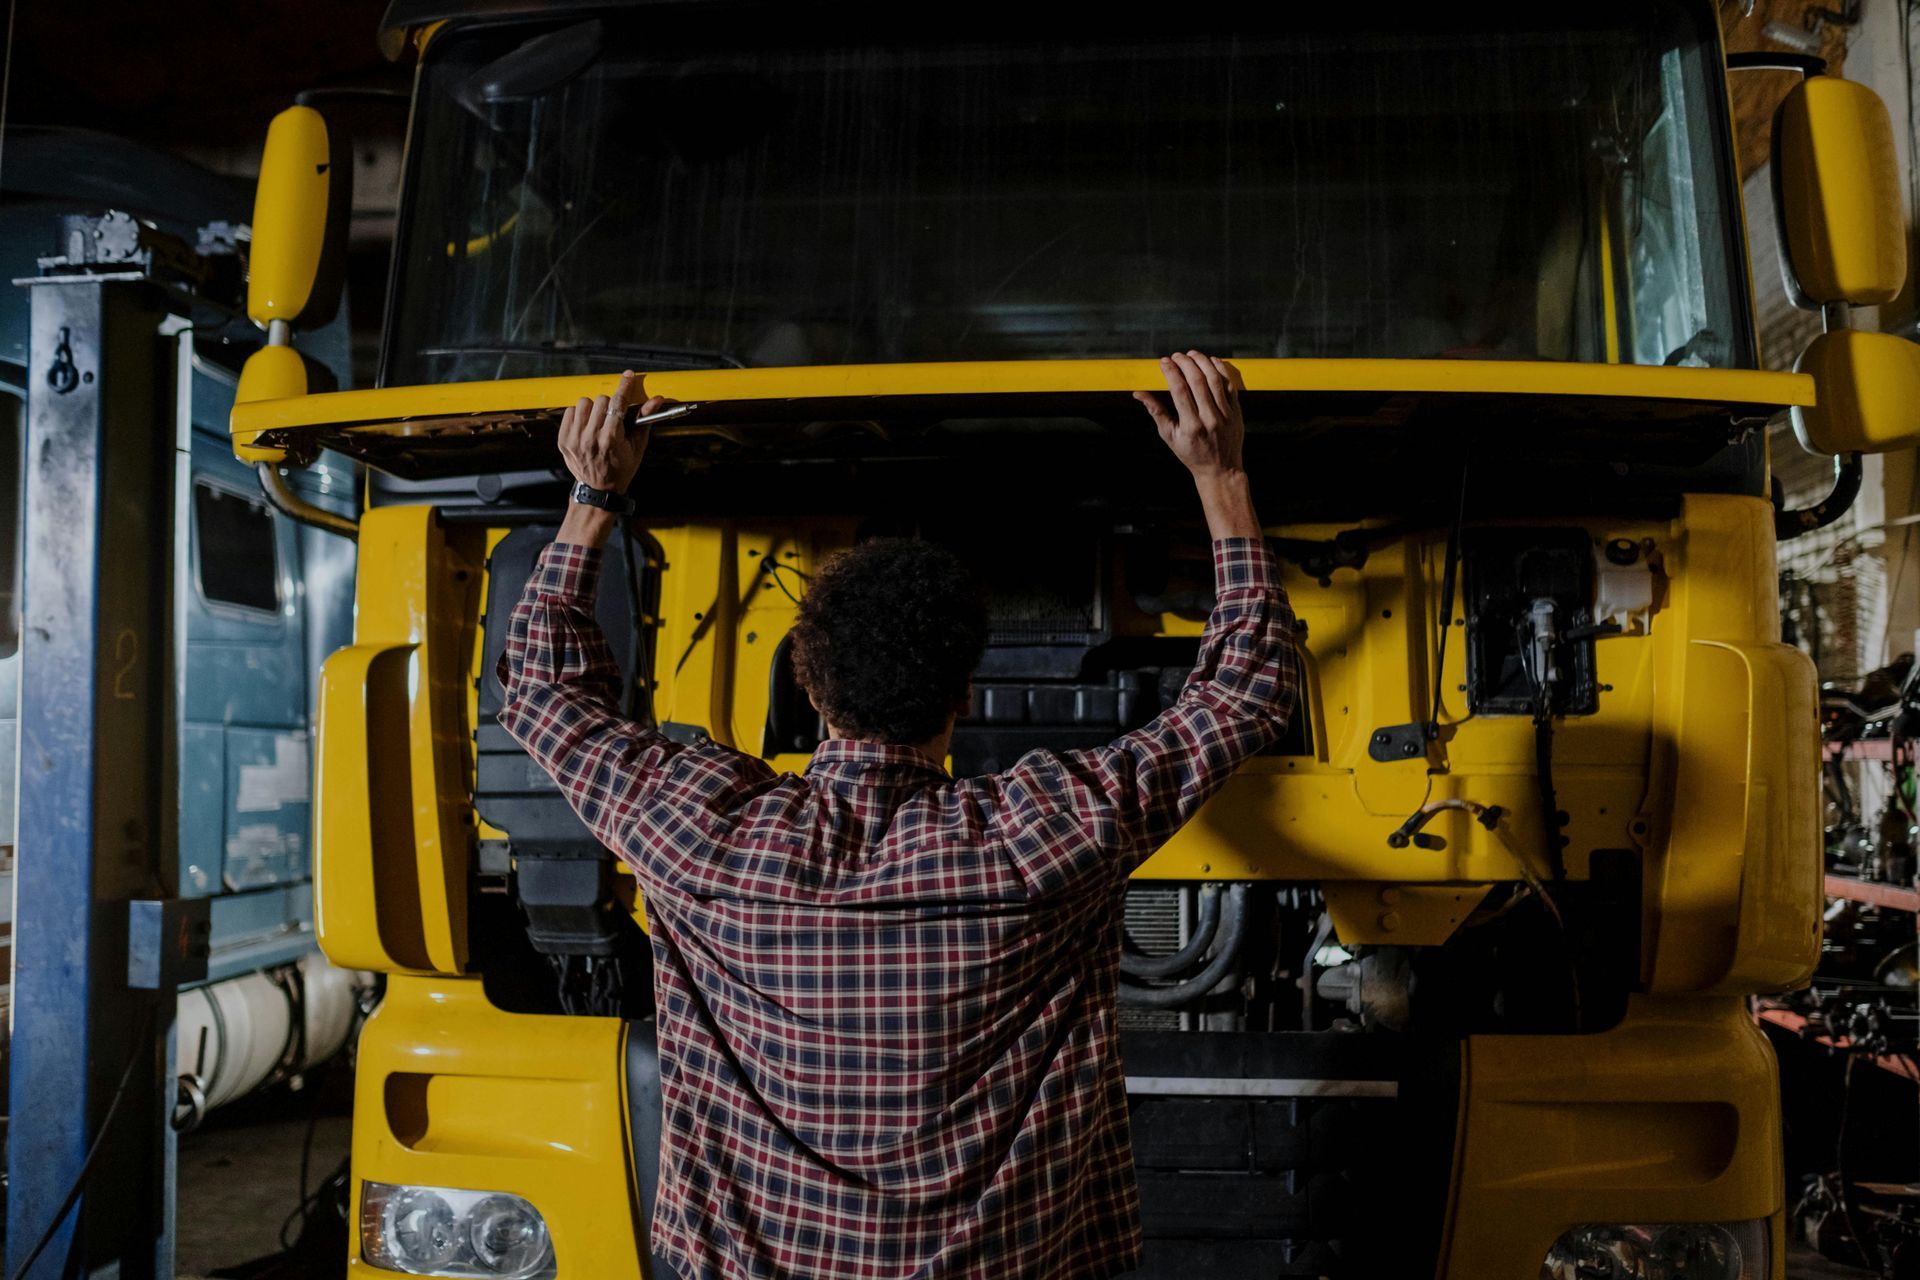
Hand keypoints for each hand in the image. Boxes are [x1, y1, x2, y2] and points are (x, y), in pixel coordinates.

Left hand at [559, 370, 670, 493]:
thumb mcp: (638, 446)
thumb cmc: (622, 467)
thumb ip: (645, 420)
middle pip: (601, 400)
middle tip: (613, 418)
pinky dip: (579, 415)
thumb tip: (656, 400)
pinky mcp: (563, 440)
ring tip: (598, 421)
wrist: (599, 489)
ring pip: (583, 403)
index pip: (618, 403)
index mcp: (610, 439)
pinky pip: (569, 411)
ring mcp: (574, 440)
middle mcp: (590, 438)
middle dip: (610, 405)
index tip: (627, 376)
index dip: (624, 387)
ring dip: (593, 408)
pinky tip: (586, 426)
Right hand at [1133, 351, 1244, 480]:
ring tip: (1191, 354)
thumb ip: (1156, 412)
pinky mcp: (1237, 411)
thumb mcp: (1170, 437)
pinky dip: (1220, 369)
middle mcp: (1209, 418)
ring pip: (1214, 379)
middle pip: (1197, 381)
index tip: (1164, 362)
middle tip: (1176, 356)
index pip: (1179, 390)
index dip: (1171, 372)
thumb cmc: (1191, 454)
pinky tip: (1211, 361)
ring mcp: (1225, 414)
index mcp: (1191, 426)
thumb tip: (1139, 393)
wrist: (1221, 469)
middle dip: (1185, 363)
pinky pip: (1229, 384)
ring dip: (1202, 362)